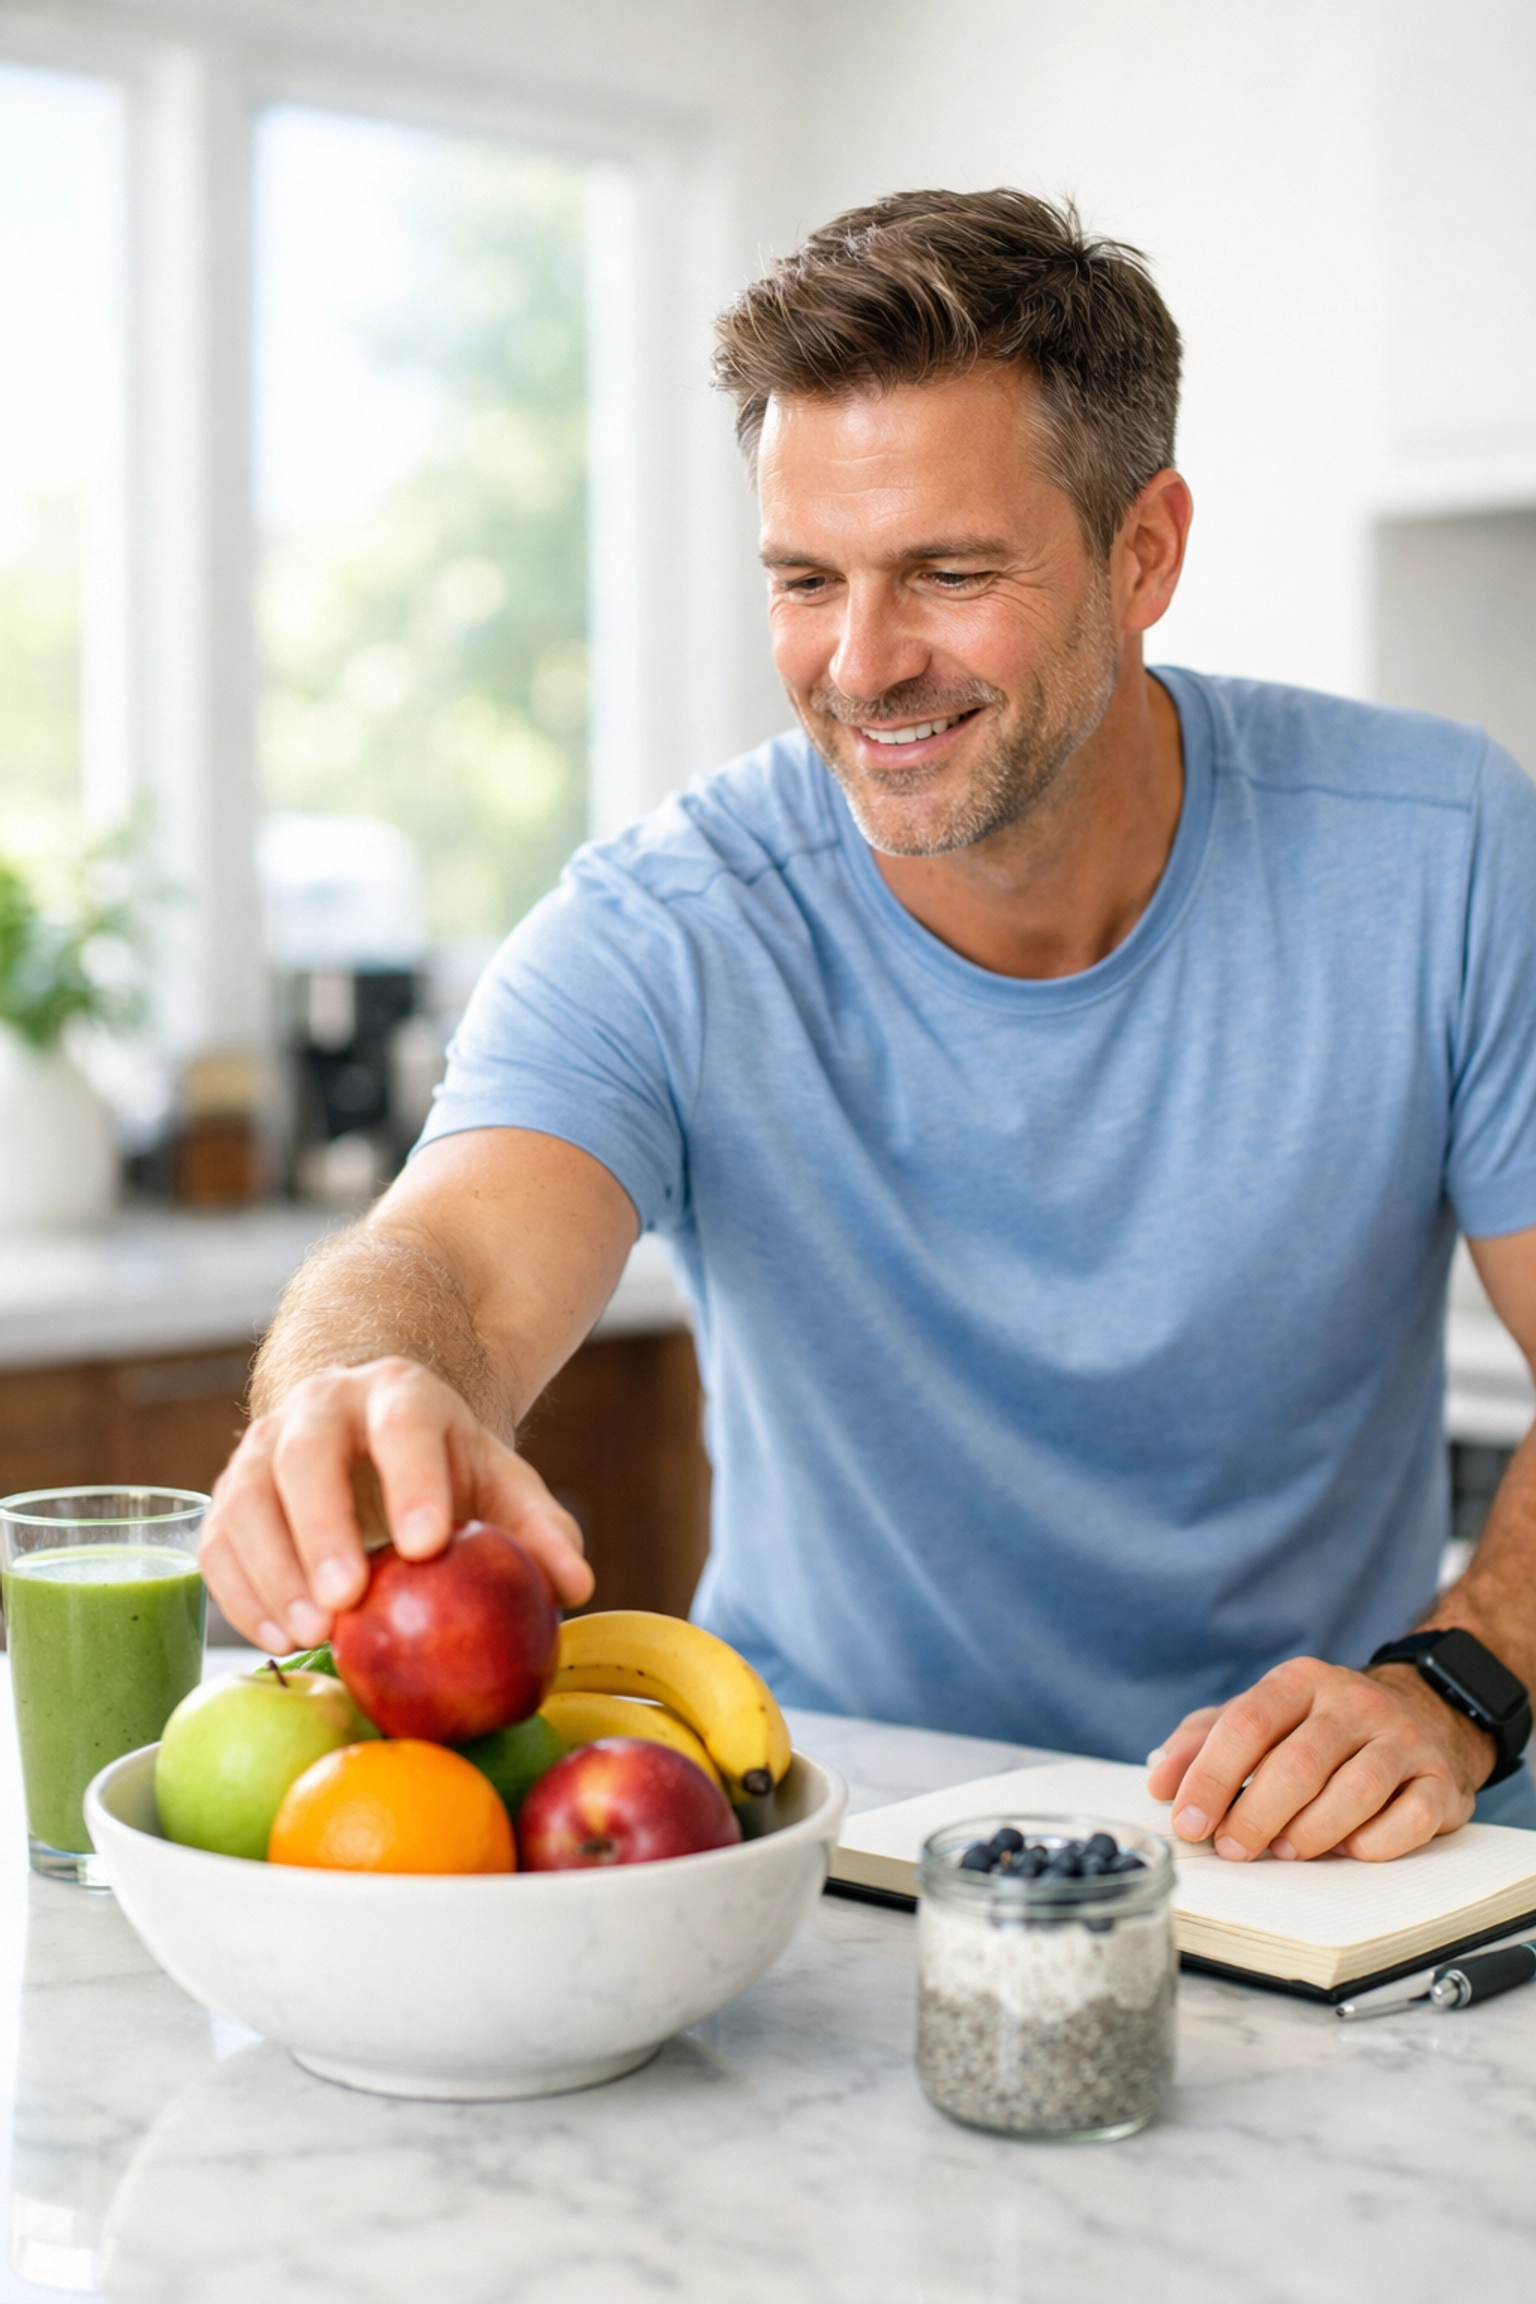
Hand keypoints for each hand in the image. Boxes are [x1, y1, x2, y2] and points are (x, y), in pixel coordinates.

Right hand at [199, 1356, 593, 1651]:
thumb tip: (574, 1586)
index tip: (426, 1546)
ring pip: (247, 1497)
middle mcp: (321, 1407)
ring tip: (309, 1635)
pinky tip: (277, 1641)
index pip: (404, 1425)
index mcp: (400, 1394)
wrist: (372, 1432)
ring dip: (272, 1570)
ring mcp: (264, 1447)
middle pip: (307, 1455)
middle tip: (346, 1601)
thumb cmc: (444, 1468)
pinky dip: (240, 1595)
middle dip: (322, 1527)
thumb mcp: (499, 1482)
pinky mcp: (229, 1496)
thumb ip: (539, 1527)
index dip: (412, 1481)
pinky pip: (218, 1543)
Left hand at [1145, 1656, 1496, 1862]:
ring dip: (1309, 1834)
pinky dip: (1372, 1844)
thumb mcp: (1262, 1716)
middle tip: (1233, 1848)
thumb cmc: (1321, 1726)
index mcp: (1300, 1681)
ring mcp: (1402, 1740)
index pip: (1247, 1724)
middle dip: (1254, 1817)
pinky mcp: (1441, 1781)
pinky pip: (1408, 1820)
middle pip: (1296, 1765)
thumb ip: (1205, 1741)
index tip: (1189, 1821)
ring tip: (1284, 1851)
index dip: (1210, 1777)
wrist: (1424, 1712)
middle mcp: (1354, 1703)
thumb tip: (1161, 1780)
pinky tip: (1348, 1849)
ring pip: (1353, 1793)